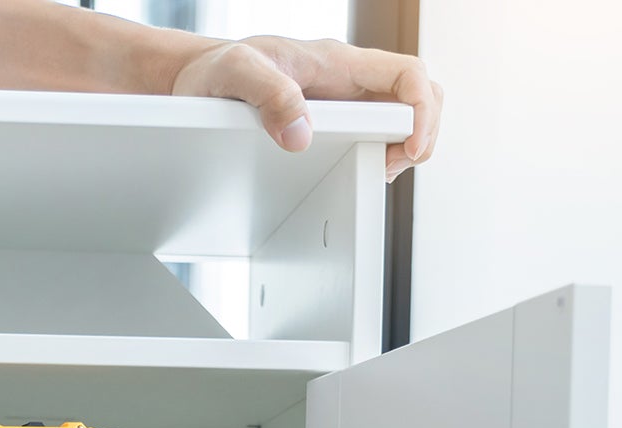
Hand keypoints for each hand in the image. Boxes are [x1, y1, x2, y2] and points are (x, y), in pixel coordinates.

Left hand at [170, 36, 441, 181]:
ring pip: (398, 119)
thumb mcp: (236, 73)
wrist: (199, 76)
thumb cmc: (217, 68)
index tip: (410, 149)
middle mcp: (347, 80)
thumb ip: (269, 97)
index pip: (407, 75)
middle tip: (388, 169)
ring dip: (400, 149)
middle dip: (418, 135)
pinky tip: (354, 172)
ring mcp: (343, 102)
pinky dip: (376, 155)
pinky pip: (371, 135)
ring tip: (372, 172)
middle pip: (414, 98)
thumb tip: (301, 136)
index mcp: (336, 62)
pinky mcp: (332, 123)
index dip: (422, 112)